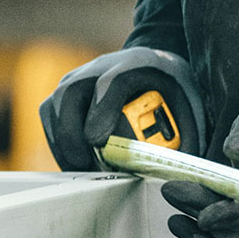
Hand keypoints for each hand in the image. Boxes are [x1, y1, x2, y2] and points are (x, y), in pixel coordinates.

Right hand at [38, 47, 205, 170]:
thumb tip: (180, 173)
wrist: (152, 65)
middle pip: (72, 90)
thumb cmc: (170, 88)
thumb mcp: (188, 105)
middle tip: (85, 164)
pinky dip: (58, 141)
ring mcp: (77, 78)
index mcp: (135, 64)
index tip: (98, 140)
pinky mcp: (64, 93)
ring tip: (80, 168)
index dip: (102, 109)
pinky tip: (75, 160)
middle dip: (72, 131)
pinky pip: (50, 116)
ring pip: (55, 104)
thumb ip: (186, 135)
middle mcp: (99, 66)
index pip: (111, 81)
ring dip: (62, 141)